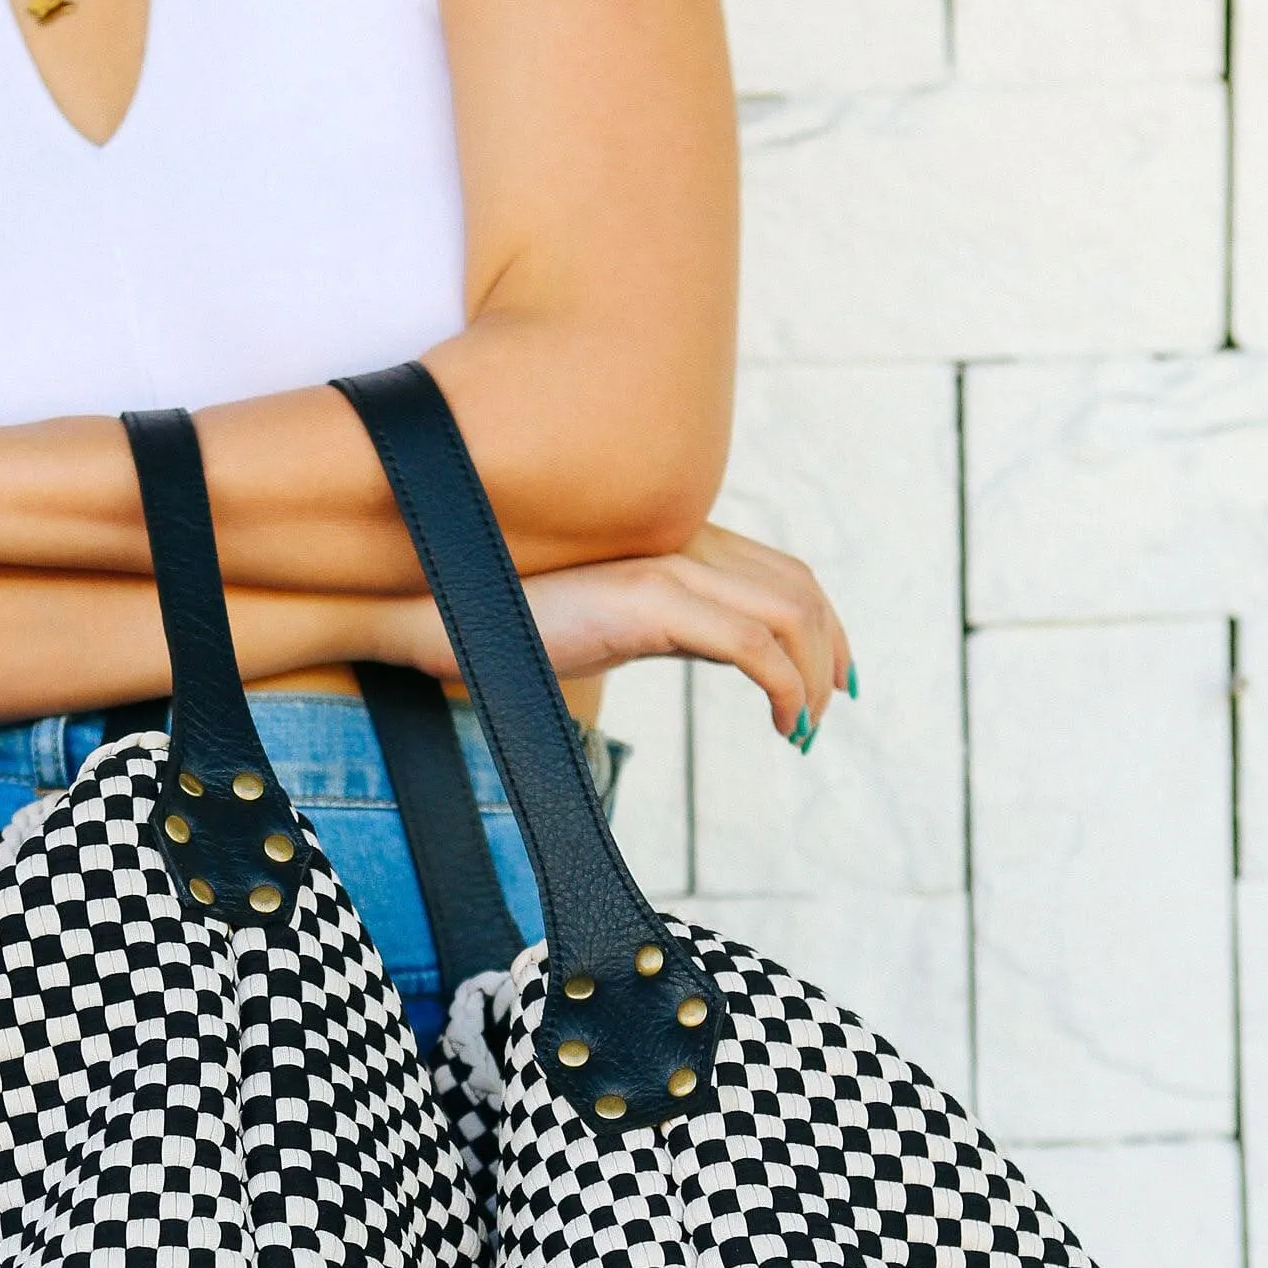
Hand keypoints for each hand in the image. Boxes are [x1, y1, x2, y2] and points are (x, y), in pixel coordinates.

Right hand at [373, 523, 853, 742]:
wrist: (435, 608)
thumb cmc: (500, 619)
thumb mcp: (599, 616)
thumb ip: (652, 618)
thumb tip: (693, 645)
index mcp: (672, 539)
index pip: (777, 571)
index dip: (822, 623)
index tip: (832, 676)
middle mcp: (679, 540)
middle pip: (796, 588)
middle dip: (830, 650)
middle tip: (829, 707)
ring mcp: (667, 566)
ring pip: (787, 616)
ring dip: (811, 677)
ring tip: (802, 728)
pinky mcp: (650, 600)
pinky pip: (752, 646)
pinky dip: (784, 688)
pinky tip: (780, 725)